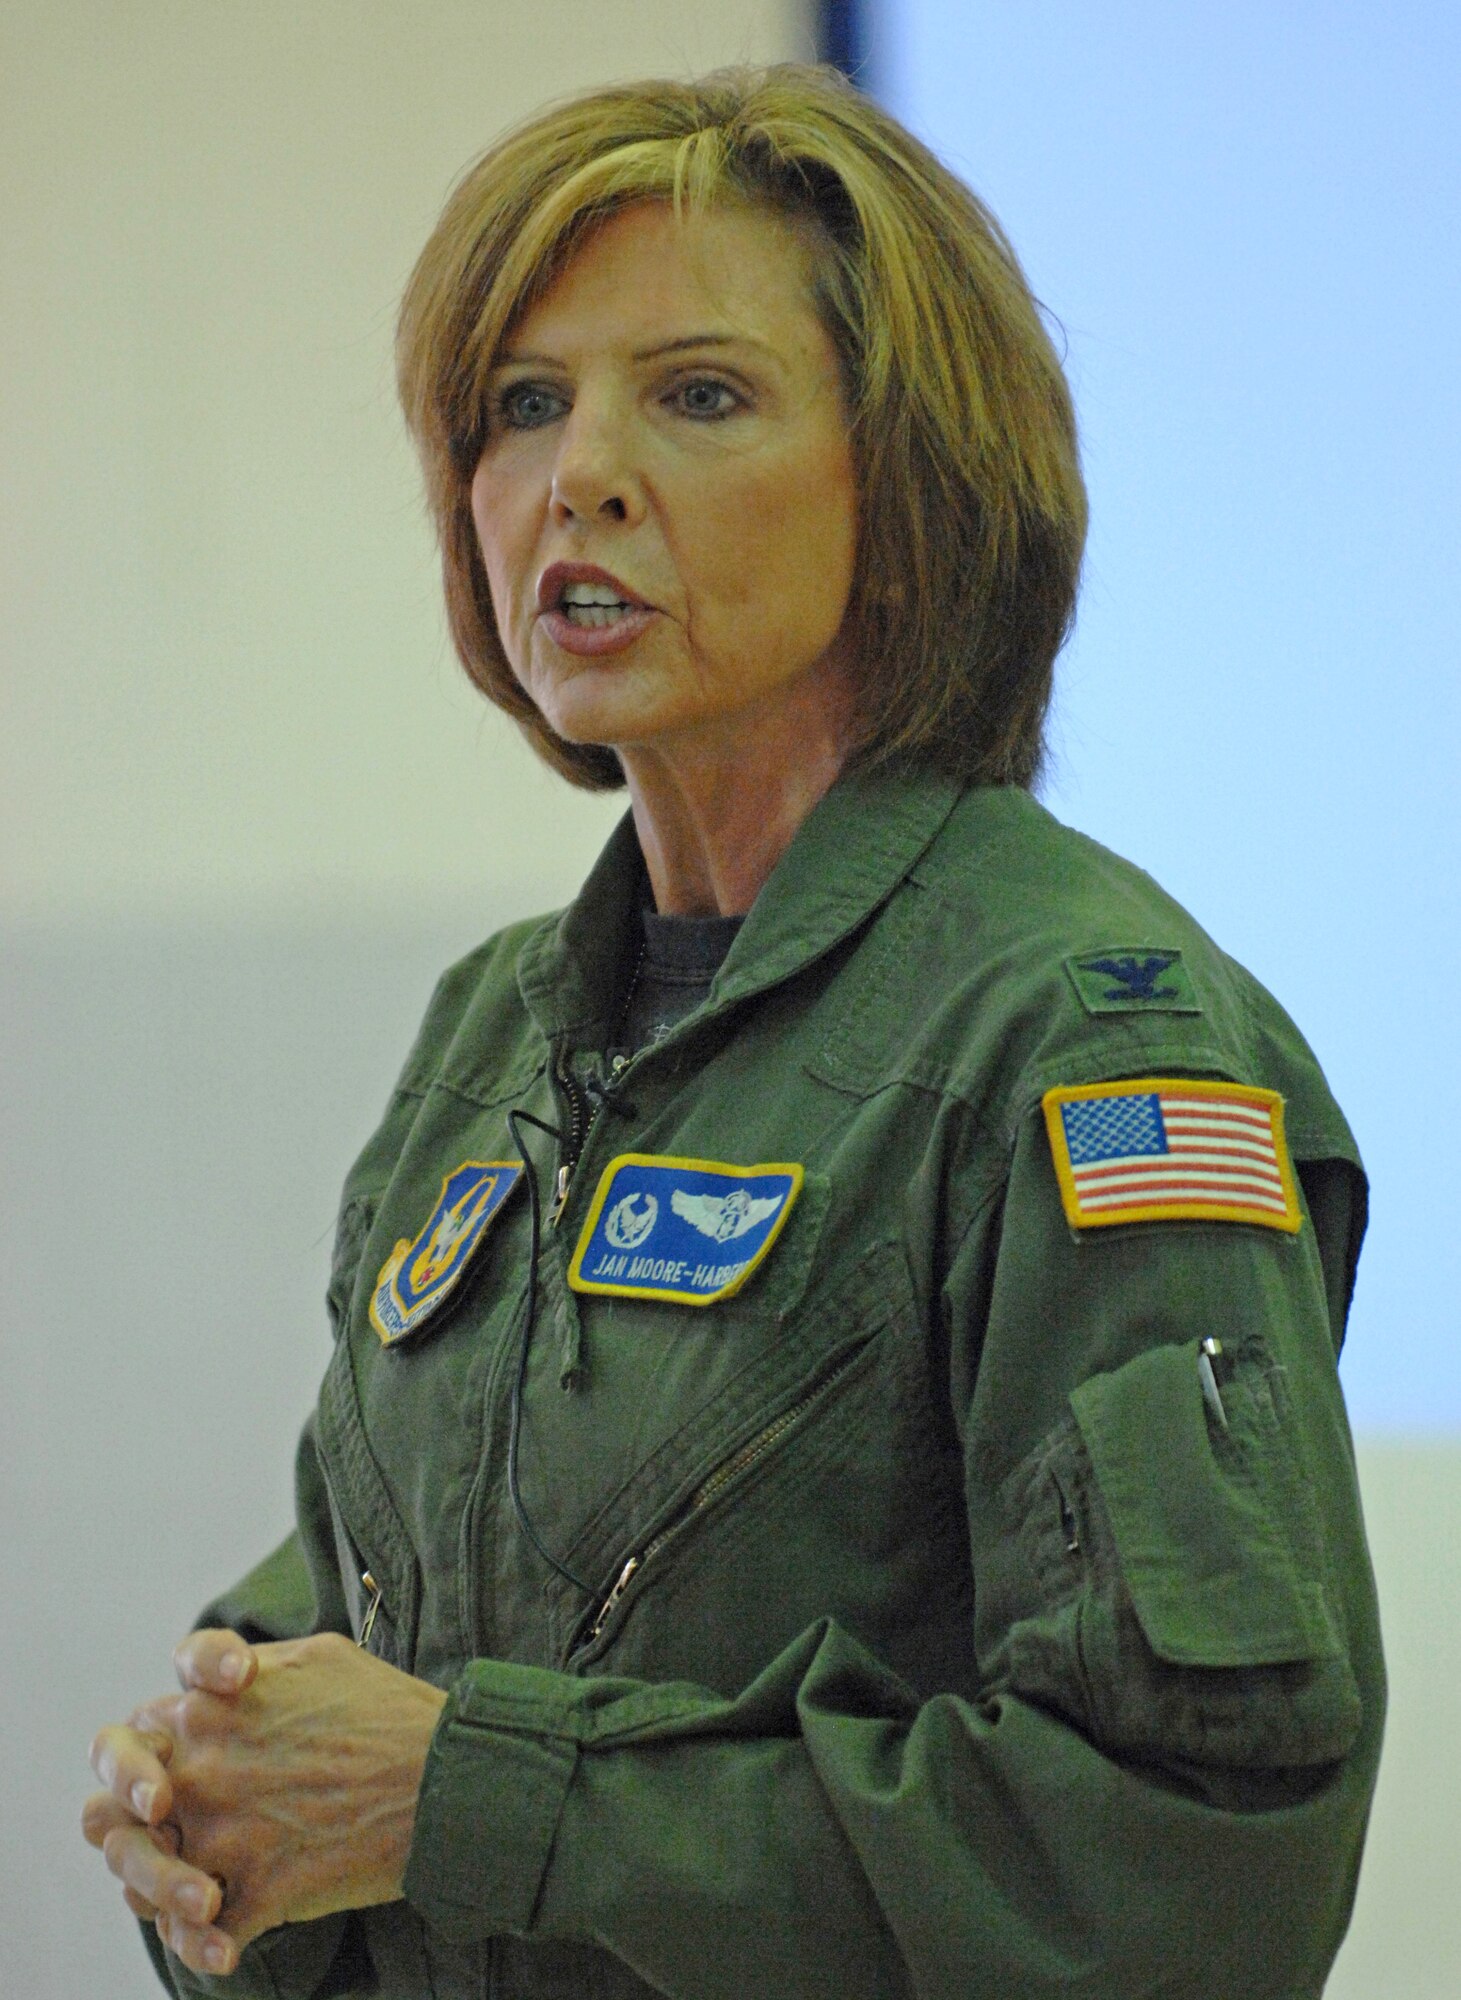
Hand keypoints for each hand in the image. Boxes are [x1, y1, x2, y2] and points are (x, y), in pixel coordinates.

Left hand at [84, 1628, 446, 1976]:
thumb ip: (249, 1670)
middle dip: (129, 1832)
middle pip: (113, 1811)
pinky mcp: (259, 1893)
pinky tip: (227, 1948)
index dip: (141, 1754)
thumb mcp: (316, 1655)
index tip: (173, 1770)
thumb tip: (226, 1684)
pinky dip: (208, 1947)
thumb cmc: (392, 1711)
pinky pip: (202, 1937)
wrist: (447, 1777)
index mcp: (209, 1708)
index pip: (132, 1729)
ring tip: (197, 1899)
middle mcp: (202, 1769)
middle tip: (165, 1844)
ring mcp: (225, 1834)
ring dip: (162, 1895)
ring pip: (146, 1882)